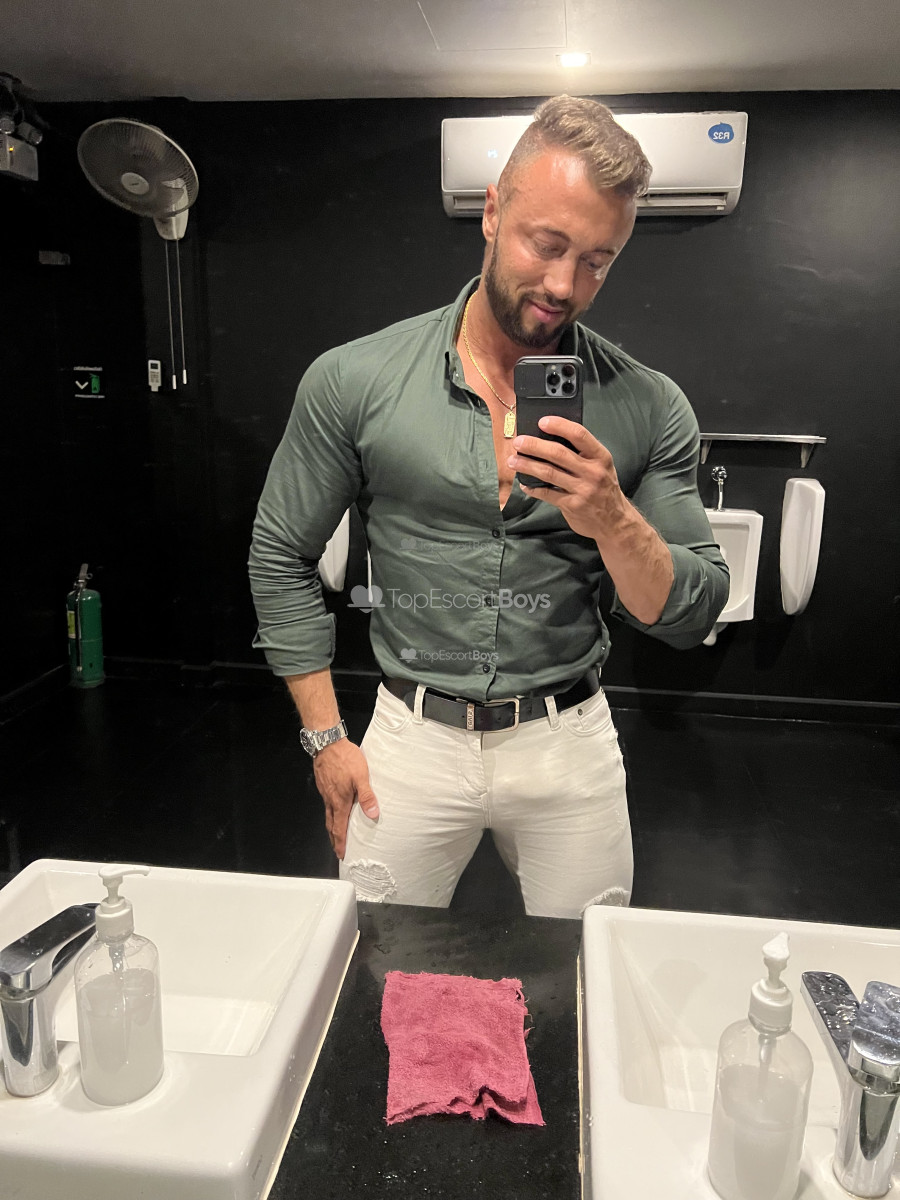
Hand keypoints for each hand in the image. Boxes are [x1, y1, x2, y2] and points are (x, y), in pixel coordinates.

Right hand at [312, 738, 379, 859]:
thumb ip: (367, 796)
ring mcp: (325, 792)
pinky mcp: (323, 784)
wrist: (327, 743)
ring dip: (331, 827)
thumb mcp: (361, 777)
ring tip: (335, 833)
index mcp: (339, 801)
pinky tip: (334, 809)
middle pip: (330, 825)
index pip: (339, 827)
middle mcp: (330, 799)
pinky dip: (329, 813)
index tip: (341, 854)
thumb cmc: (345, 758)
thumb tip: (373, 814)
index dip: (340, 842)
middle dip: (334, 839)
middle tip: (337, 850)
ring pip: (327, 814)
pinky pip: (326, 804)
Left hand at [507, 416, 629, 543]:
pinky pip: (547, 494)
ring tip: (513, 461)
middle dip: (534, 446)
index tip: (542, 421)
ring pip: (549, 473)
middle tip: (518, 442)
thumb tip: (550, 439)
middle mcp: (593, 472)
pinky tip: (524, 483)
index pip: (579, 435)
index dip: (559, 426)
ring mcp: (583, 490)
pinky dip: (533, 488)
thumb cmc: (604, 488)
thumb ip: (582, 454)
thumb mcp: (601, 467)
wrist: (615, 521)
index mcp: (600, 457)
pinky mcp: (572, 505)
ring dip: (528, 465)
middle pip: (558, 453)